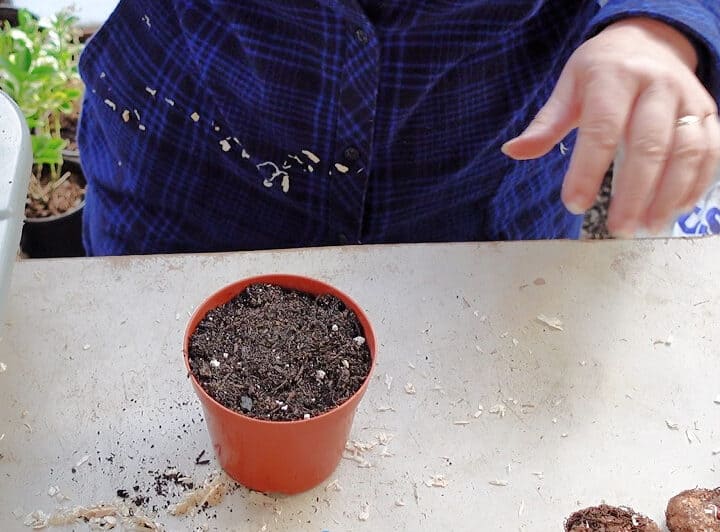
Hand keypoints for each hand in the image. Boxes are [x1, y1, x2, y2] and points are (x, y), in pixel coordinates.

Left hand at [502, 17, 719, 236]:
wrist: (648, 41)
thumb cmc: (601, 71)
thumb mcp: (568, 88)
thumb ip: (545, 124)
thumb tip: (513, 151)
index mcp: (615, 77)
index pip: (601, 128)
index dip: (587, 170)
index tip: (573, 205)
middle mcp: (657, 86)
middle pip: (649, 145)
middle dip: (633, 192)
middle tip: (618, 228)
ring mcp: (688, 99)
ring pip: (686, 151)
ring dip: (668, 195)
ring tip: (648, 226)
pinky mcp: (708, 113)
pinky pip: (711, 152)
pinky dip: (696, 184)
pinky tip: (675, 210)